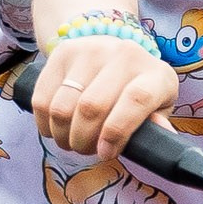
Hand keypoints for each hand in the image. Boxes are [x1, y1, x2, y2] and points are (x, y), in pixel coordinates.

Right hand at [32, 36, 178, 162]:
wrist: (113, 51)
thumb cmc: (139, 88)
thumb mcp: (157, 106)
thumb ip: (156, 124)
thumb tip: (160, 137)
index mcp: (154, 73)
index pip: (136, 99)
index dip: (117, 132)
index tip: (105, 153)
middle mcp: (124, 55)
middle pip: (92, 107)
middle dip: (84, 141)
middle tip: (86, 150)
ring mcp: (90, 50)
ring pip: (63, 107)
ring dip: (63, 135)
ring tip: (71, 141)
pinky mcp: (62, 53)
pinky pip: (42, 99)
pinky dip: (45, 124)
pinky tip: (56, 129)